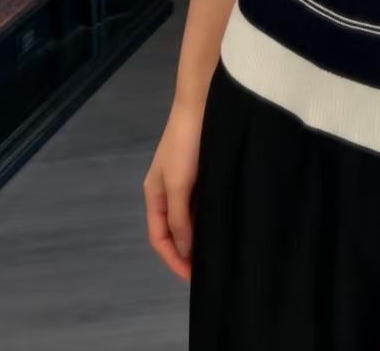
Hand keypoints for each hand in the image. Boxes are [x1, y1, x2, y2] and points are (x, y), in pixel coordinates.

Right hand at [143, 96, 204, 281]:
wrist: (203, 101)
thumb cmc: (185, 143)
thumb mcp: (178, 183)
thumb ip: (179, 217)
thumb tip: (183, 251)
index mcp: (155, 194)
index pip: (160, 238)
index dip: (174, 260)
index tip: (194, 278)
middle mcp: (169, 190)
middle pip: (174, 230)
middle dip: (188, 252)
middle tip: (209, 269)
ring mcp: (186, 180)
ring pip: (191, 217)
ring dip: (200, 235)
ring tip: (219, 252)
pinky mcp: (204, 170)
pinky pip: (204, 202)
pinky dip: (210, 217)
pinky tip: (224, 223)